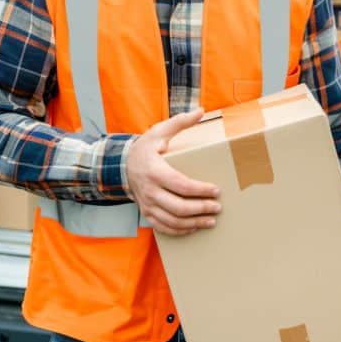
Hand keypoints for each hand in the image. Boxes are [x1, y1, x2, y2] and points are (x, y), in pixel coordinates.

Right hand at [127, 108, 221, 235]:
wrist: (122, 164)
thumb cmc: (145, 147)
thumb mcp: (159, 131)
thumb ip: (180, 122)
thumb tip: (200, 111)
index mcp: (155, 171)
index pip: (182, 185)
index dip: (201, 190)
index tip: (216, 190)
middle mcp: (150, 190)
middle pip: (179, 207)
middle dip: (201, 209)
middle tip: (218, 207)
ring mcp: (147, 204)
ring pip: (172, 221)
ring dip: (193, 223)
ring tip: (210, 220)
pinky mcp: (146, 212)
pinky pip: (163, 227)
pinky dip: (180, 230)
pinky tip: (193, 227)